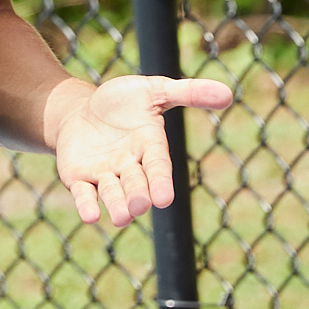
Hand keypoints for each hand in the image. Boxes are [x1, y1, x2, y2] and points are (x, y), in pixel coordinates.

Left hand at [48, 73, 233, 227]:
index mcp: (150, 147)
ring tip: (123, 217)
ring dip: (117, 205)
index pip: (158, 166)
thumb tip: (229, 93)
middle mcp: (130, 166)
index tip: (165, 198)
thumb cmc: (121, 102)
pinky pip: (84, 194)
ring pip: (112, 193)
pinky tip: (91, 216)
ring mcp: (104, 174)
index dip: (161, 181)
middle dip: (138, 195)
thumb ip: (188, 92)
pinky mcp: (79, 178)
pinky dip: (87, 205)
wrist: (80, 110)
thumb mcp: (154, 90)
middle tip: (141, 205)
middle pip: (136, 184)